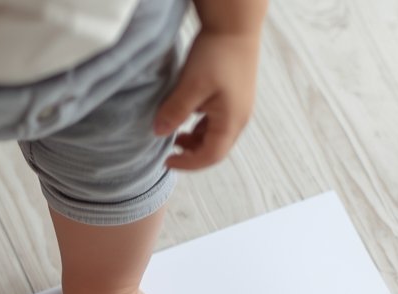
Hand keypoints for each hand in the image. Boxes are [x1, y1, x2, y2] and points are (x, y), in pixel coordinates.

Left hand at [153, 29, 260, 169]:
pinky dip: (200, 126)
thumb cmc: (217, 54)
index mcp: (232, 121)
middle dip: (191, 154)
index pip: (210, 156)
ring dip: (195, 140)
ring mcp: (238, 108)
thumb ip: (175, 112)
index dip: (187, 163)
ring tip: (175, 133)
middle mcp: (239, 119)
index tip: (166, 161)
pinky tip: (187, 116)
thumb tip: (158, 133)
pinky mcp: (234, 98)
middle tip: (168, 149)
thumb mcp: (191, 85)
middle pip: (215, 149)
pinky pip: (217, 121)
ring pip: (216, 136)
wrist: (234, 26)